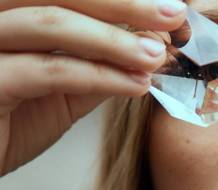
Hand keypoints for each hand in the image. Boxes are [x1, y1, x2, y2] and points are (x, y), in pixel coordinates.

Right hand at [0, 0, 186, 175]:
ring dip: (113, 40)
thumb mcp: (64, 87)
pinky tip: (136, 85)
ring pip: (49, 23)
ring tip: (157, 56)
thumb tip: (150, 41)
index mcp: (11, 11)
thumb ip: (98, 62)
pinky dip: (99, 75)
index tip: (168, 5)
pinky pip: (47, 71)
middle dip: (121, 2)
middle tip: (173, 14)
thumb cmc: (14, 120)